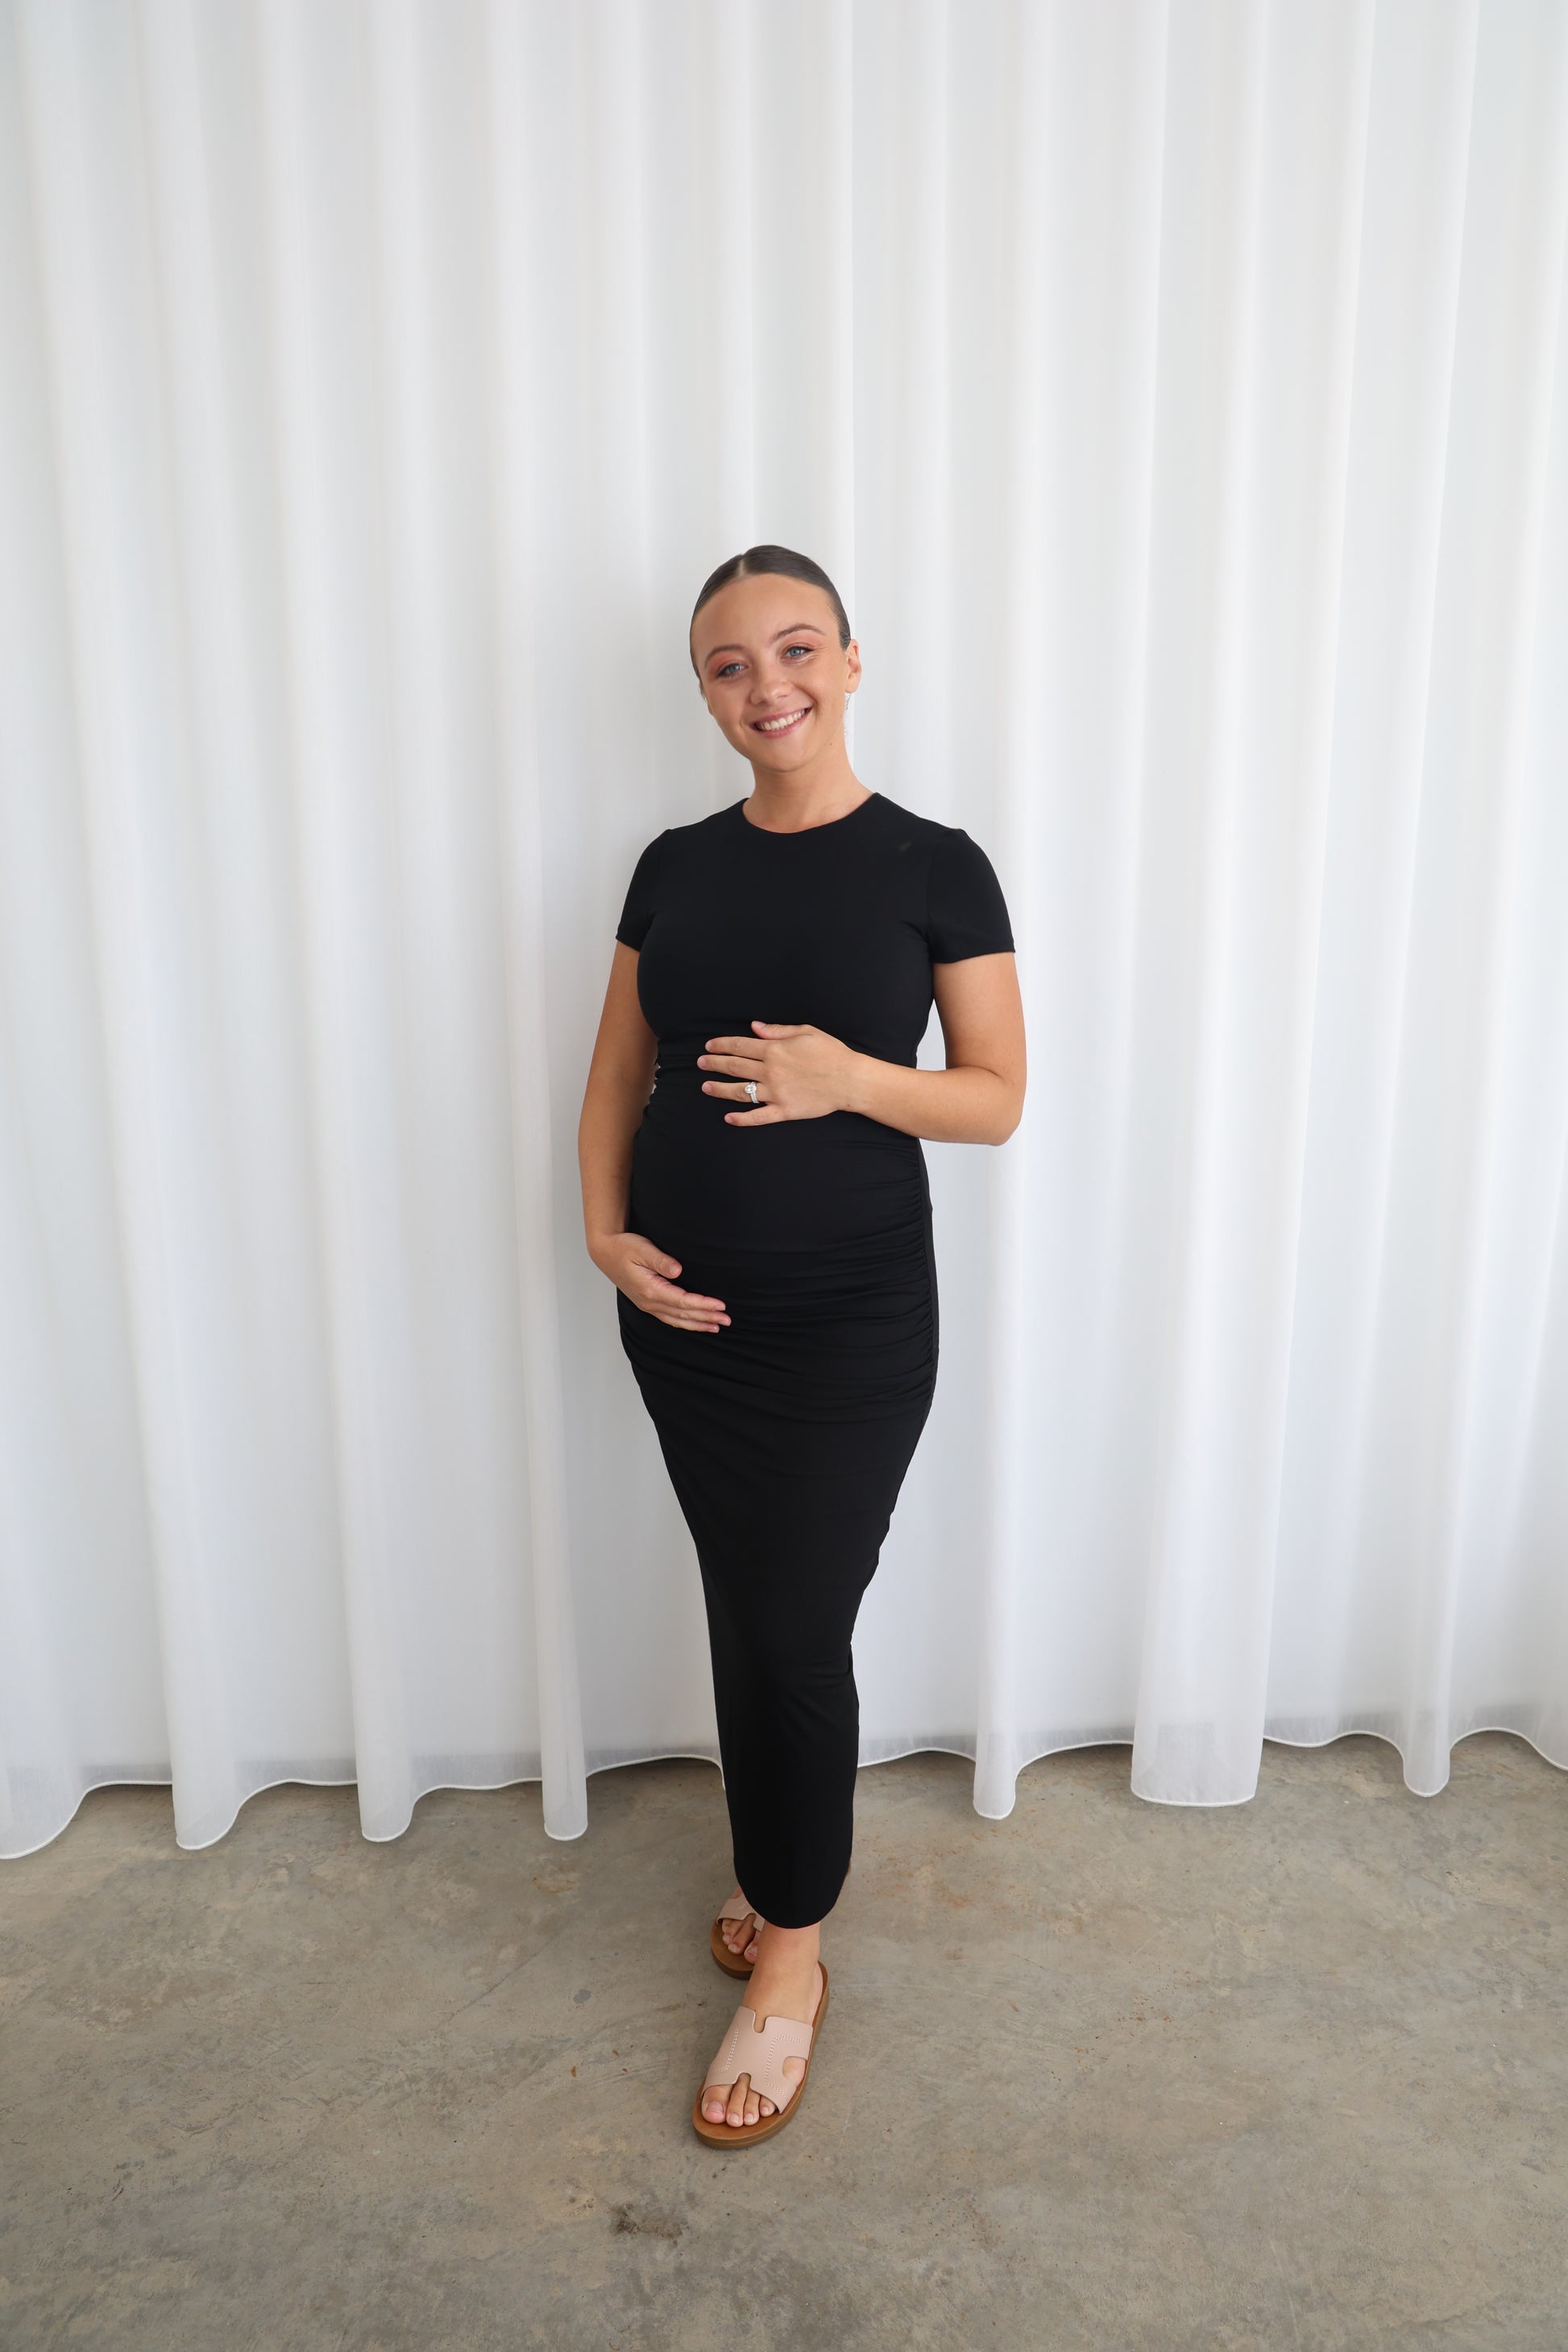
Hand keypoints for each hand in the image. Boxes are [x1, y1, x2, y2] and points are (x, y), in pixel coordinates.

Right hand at [590, 1232, 728, 1332]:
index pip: (683, 1302)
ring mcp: (647, 1305)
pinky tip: (695, 1323)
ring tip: (717, 1326)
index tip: (720, 1305)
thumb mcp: (642, 1248)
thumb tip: (678, 1270)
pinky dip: (685, 1323)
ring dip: (698, 1324)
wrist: (605, 1252)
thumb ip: (660, 1260)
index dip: (703, 1305)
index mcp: (650, 1290)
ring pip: (677, 1320)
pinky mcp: (647, 1303)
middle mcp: (649, 1302)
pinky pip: (669, 1318)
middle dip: (706, 1317)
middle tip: (727, 1319)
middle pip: (683, 1315)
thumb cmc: (623, 1248)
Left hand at [698, 1021, 861, 1124]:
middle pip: (734, 1067)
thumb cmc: (831, 1053)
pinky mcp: (784, 1111)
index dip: (721, 1045)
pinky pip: (758, 1117)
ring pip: (740, 1091)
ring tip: (706, 1087)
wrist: (851, 1079)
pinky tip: (728, 1117)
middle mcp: (771, 1071)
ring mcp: (776, 1093)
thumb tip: (754, 1027)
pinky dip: (741, 1119)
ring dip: (720, 1089)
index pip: (739, 1046)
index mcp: (774, 1050)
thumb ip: (777, 1031)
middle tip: (700, 1064)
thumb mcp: (806, 1032)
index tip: (709, 1046)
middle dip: (714, 1064)